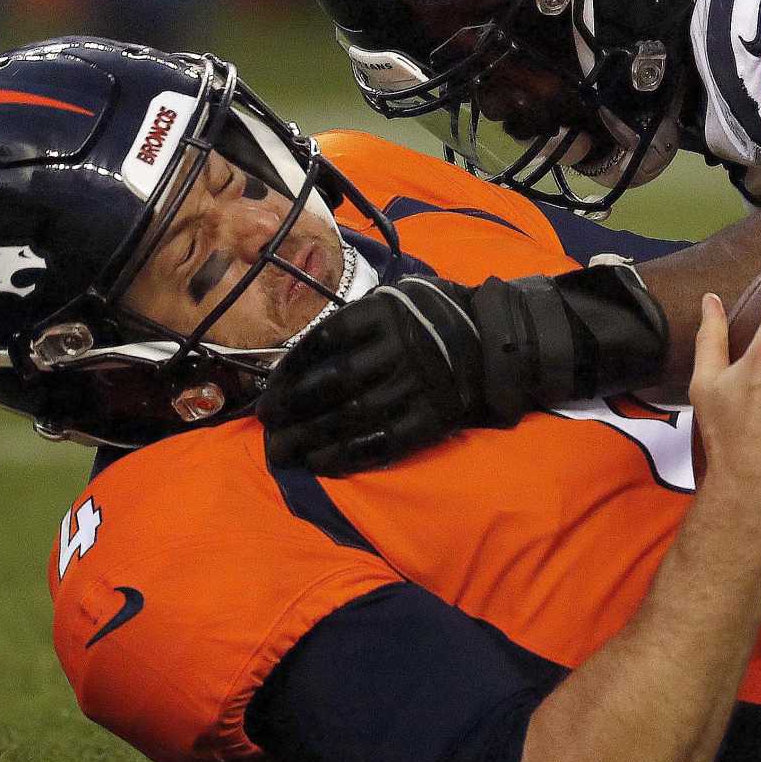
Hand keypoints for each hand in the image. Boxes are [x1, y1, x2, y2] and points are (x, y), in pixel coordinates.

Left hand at [259, 276, 484, 473]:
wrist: (494, 341)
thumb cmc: (429, 319)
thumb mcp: (396, 298)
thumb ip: (355, 320)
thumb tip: (298, 360)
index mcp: (386, 312)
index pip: (325, 340)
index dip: (291, 368)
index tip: (270, 389)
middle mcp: (402, 346)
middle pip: (333, 381)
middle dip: (292, 406)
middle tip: (266, 423)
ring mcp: (420, 385)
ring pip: (353, 415)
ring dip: (309, 437)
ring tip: (280, 451)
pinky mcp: (435, 417)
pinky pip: (384, 441)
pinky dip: (347, 455)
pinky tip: (319, 463)